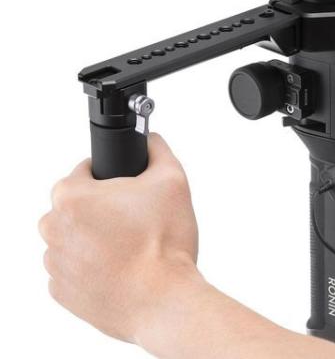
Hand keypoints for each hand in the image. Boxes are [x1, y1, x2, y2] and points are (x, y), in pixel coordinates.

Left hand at [39, 134, 200, 343]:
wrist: (163, 299)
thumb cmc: (163, 243)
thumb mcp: (173, 179)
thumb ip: (158, 150)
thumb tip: (150, 141)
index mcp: (72, 197)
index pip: (84, 170)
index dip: (111, 176)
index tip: (129, 189)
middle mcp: (54, 229)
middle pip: (76, 204)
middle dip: (102, 207)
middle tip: (135, 216)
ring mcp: (55, 263)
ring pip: (74, 236)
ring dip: (95, 236)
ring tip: (131, 244)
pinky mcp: (62, 292)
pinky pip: (74, 267)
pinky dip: (92, 264)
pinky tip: (120, 265)